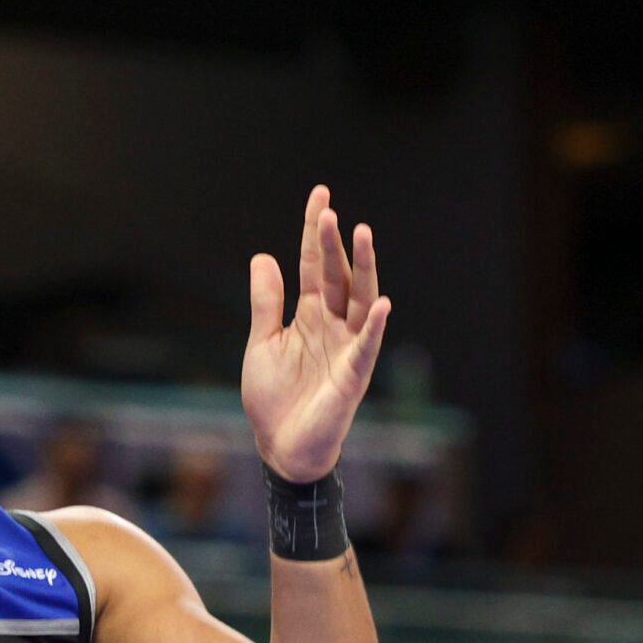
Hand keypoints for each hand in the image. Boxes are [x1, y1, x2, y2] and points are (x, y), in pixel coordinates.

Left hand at [242, 186, 391, 482]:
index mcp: (311, 315)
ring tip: (362, 233)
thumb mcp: (262, 342)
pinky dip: (374, 326)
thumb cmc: (275, 398)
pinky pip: (366, 347)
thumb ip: (267, 302)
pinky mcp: (353, 376)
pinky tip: (380, 302)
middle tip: (329, 210)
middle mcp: (333, 325)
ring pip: (360, 299)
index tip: (320, 195)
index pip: (315, 265)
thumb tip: (264, 255)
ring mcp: (347, 348)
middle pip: (337, 275)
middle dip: (334, 243)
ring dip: (362, 267)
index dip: (315, 233)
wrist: (281, 447)